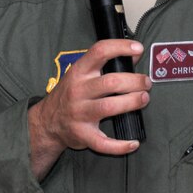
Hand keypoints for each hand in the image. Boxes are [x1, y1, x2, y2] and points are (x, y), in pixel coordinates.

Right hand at [27, 39, 149, 179]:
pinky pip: (103, 143)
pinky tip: (133, 142)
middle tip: (145, 83)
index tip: (137, 48)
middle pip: (111, 82)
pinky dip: (121, 145)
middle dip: (135, 81)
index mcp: (79, 72)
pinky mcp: (83, 135)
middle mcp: (78, 91)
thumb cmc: (70, 94)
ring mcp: (79, 113)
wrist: (47, 121)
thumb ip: (104, 65)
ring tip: (143, 99)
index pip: (99, 52)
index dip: (120, 47)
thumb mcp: (80, 74)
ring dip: (132, 102)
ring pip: (110, 107)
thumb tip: (134, 55)